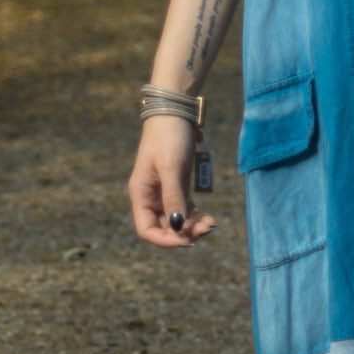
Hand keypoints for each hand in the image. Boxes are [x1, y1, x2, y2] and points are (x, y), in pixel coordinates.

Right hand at [128, 116, 216, 248]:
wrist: (175, 112)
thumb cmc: (169, 137)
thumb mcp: (171, 168)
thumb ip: (173, 198)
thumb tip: (177, 226)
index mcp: (141, 195)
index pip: (146, 230)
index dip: (165, 240)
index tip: (187, 240)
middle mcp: (150, 197)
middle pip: (164, 228)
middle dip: (185, 233)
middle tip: (208, 228)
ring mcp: (164, 192)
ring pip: (177, 221)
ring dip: (193, 226)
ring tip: (212, 223)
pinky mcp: (177, 186)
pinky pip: (185, 209)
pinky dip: (196, 216)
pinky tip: (209, 217)